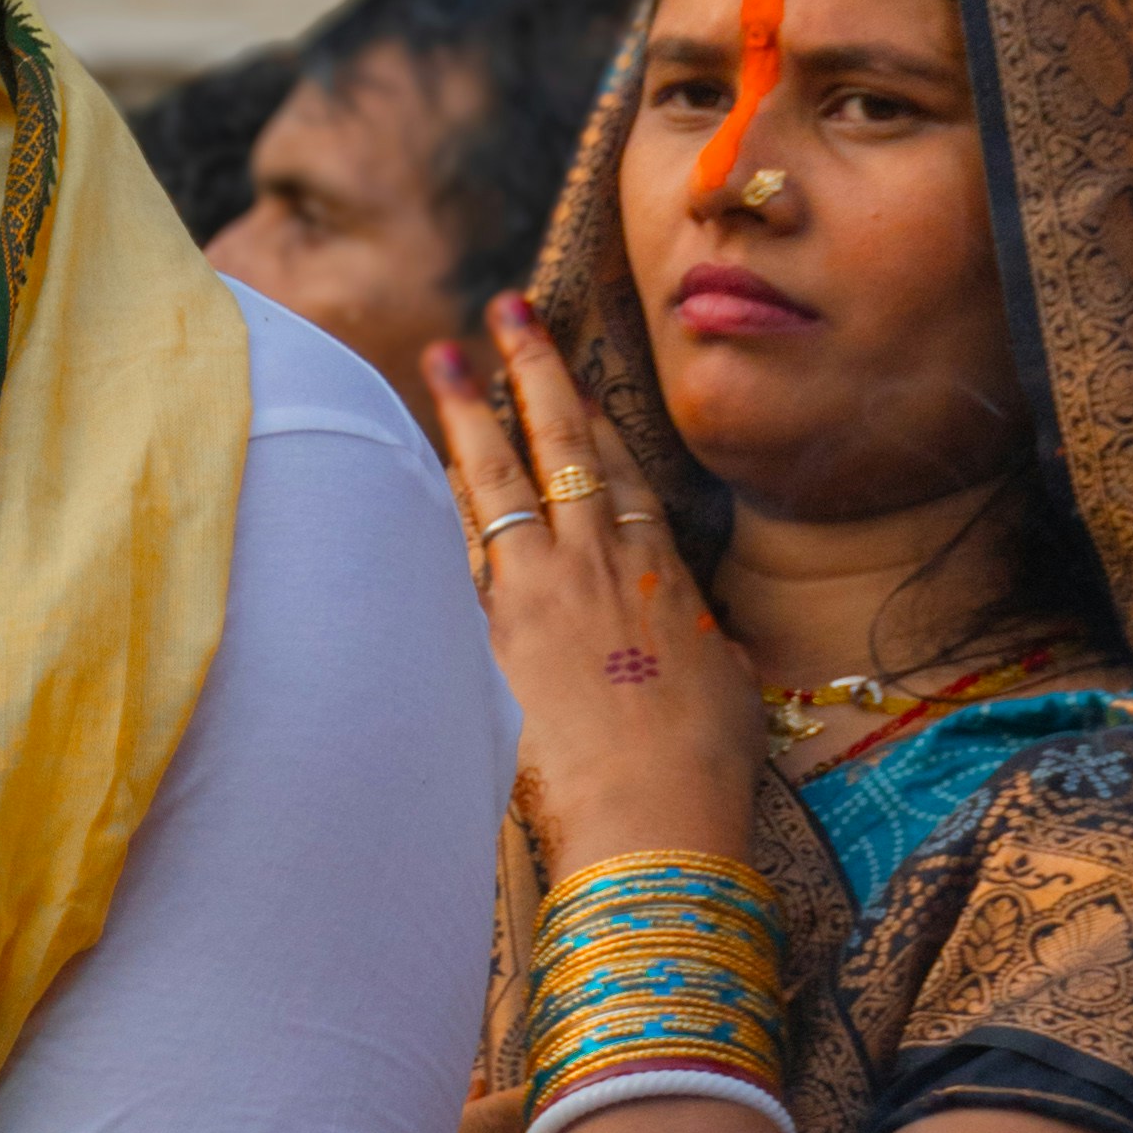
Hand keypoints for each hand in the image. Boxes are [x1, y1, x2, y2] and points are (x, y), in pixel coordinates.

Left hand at [430, 290, 762, 884]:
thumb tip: (699, 646)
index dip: (594, 414)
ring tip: (440, 358)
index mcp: (662, 577)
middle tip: (506, 311)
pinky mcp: (488, 632)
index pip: (620, 474)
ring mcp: (540, 593)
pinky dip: (436, 500)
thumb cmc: (698, 775)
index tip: (571, 371)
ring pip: (498, 480)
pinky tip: (411, 465)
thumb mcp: (721, 696)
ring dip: (467, 413)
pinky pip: (456, 547)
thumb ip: (700, 653)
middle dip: (533, 373)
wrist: (653, 821)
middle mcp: (600, 566)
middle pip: (562, 447)